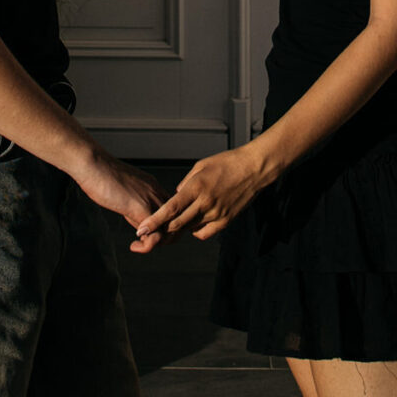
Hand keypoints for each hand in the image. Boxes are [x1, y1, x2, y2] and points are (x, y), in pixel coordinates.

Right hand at [72, 146, 168, 249]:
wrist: (93, 164)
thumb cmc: (102, 176)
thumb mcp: (124, 191)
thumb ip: (134, 203)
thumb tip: (136, 220)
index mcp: (154, 187)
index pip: (172, 213)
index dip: (164, 228)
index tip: (149, 236)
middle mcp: (158, 193)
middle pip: (175, 223)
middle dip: (164, 239)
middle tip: (146, 244)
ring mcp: (152, 200)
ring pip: (169, 232)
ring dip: (156, 244)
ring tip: (138, 246)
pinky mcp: (142, 209)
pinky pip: (155, 236)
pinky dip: (146, 247)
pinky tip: (134, 246)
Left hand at [132, 142, 277, 244]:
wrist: (254, 168)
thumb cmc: (228, 163)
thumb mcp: (201, 166)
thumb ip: (185, 183)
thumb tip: (175, 196)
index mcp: (196, 187)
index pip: (170, 208)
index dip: (154, 221)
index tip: (141, 229)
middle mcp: (205, 203)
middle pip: (177, 224)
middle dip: (160, 230)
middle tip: (150, 232)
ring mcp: (216, 214)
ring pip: (189, 229)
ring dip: (179, 228)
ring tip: (174, 222)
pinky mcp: (225, 221)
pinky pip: (204, 233)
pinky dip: (196, 231)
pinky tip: (194, 223)